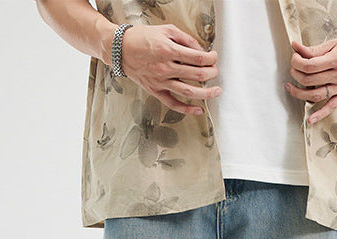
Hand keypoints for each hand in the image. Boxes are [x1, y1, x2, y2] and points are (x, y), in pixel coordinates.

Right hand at [104, 24, 221, 114]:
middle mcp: (165, 68)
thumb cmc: (142, 38)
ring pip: (188, 91)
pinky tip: (198, 110)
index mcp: (168, 50)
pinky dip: (187, 109)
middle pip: (197, 74)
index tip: (214, 57)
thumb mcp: (165, 30)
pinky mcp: (155, 91)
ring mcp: (160, 82)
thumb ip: (185, 40)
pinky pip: (173, 103)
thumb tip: (200, 51)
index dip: (211, 58)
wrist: (120, 49)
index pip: (198, 58)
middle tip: (216, 71)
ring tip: (216, 91)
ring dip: (206, 93)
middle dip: (211, 73)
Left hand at [284, 26, 336, 123]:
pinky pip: (331, 107)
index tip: (294, 58)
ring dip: (299, 93)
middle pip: (309, 80)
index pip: (309, 65)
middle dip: (296, 74)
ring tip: (290, 87)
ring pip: (316, 95)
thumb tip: (295, 48)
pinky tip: (309, 120)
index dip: (297, 62)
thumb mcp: (335, 42)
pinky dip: (320, 115)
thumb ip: (315, 49)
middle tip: (293, 69)